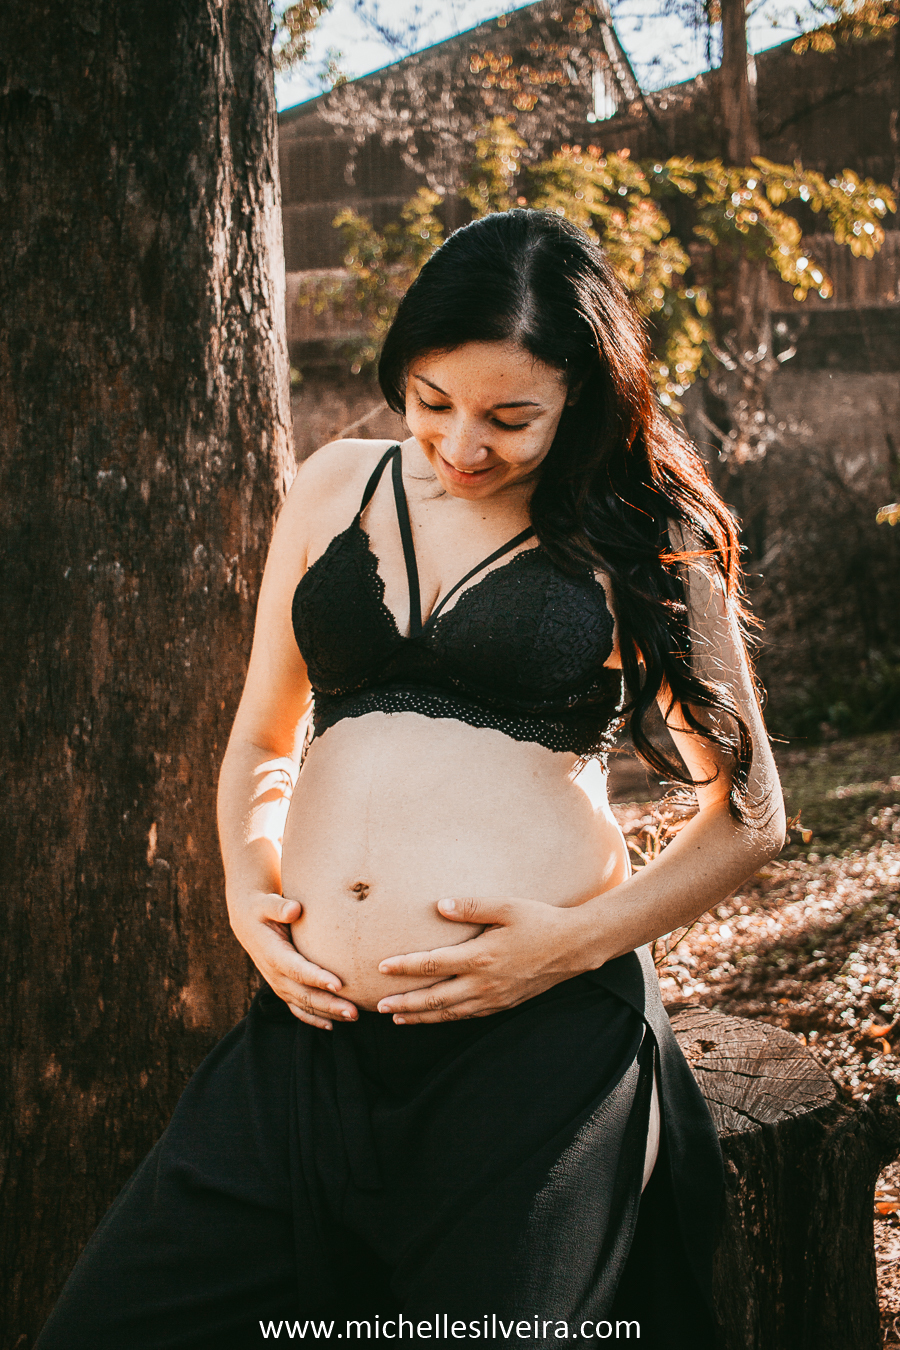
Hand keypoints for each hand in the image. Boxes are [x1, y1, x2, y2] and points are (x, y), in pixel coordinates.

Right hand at [228, 890, 357, 1029]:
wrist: (247, 921)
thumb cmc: (262, 909)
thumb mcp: (266, 904)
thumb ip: (279, 906)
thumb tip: (294, 909)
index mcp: (273, 954)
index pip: (297, 969)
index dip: (317, 978)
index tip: (339, 984)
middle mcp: (275, 974)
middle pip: (304, 994)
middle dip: (329, 1004)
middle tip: (354, 1010)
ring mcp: (278, 984)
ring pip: (304, 1005)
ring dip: (328, 1014)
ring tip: (353, 1016)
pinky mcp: (283, 988)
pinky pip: (298, 1009)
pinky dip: (314, 1019)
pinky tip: (332, 1024)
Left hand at [375, 896, 588, 1023]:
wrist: (574, 947)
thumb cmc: (539, 921)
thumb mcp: (506, 906)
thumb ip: (470, 906)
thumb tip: (439, 906)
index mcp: (480, 957)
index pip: (432, 965)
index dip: (405, 967)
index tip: (381, 967)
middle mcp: (484, 983)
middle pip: (435, 998)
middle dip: (405, 1003)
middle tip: (379, 1007)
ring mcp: (494, 998)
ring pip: (450, 1013)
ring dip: (422, 1017)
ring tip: (399, 1018)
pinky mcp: (504, 1004)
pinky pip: (468, 1016)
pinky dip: (446, 1019)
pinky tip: (436, 1017)